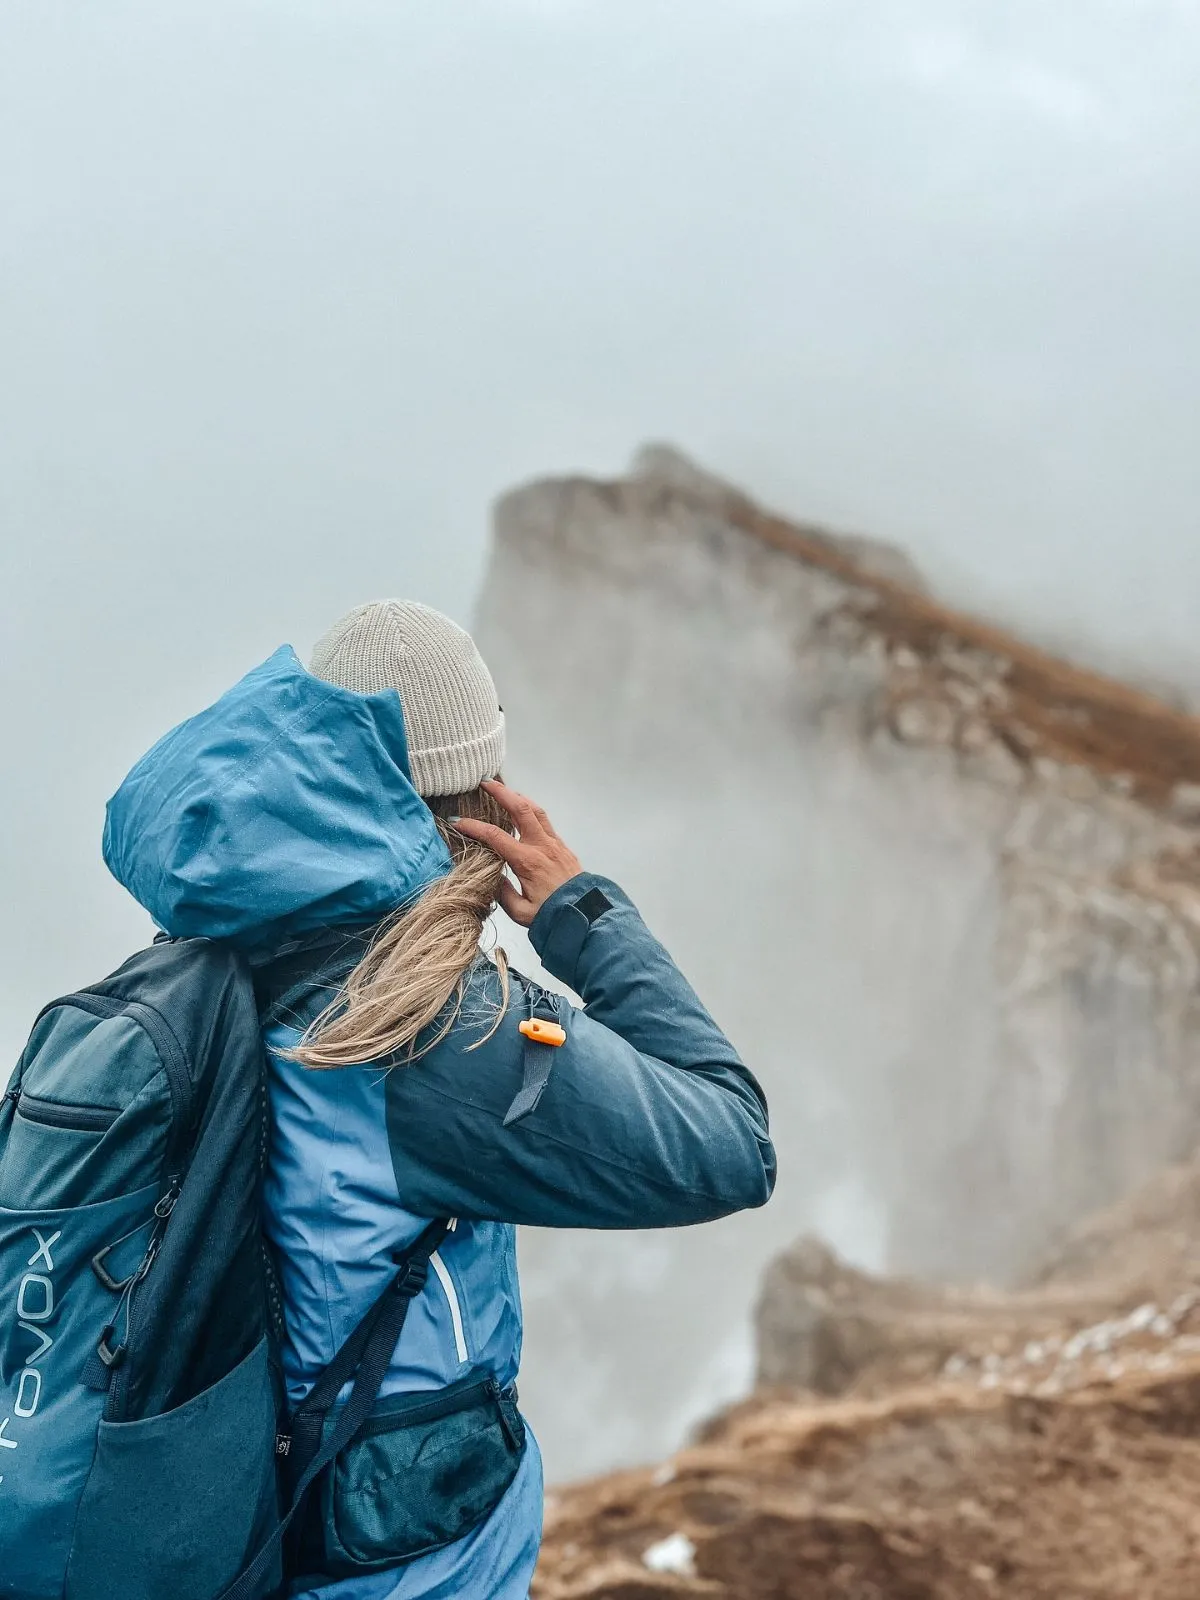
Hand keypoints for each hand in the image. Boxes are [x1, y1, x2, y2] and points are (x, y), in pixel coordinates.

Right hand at [451, 779, 582, 926]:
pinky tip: (524, 810)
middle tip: (484, 783)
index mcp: (527, 862)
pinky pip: (545, 821)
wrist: (586, 916)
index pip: (495, 836)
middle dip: (501, 793)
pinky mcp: (562, 847)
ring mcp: (554, 844)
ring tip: (504, 790)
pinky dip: (531, 810)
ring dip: (518, 797)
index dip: (473, 827)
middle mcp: (541, 847)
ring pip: (536, 811)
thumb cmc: (552, 915)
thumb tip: (491, 876)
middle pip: (520, 809)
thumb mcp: (521, 912)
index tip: (458, 823)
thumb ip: (502, 893)